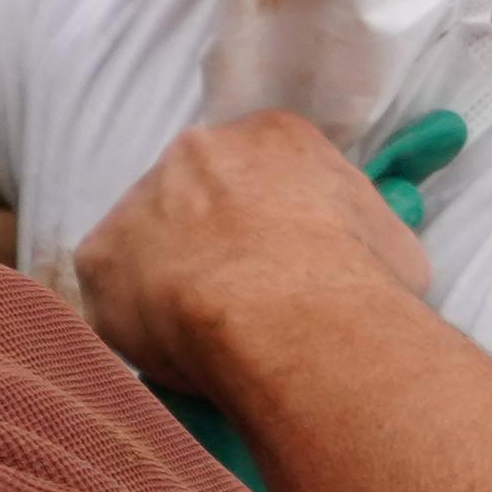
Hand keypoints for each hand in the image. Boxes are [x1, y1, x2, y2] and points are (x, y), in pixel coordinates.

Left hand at [67, 109, 432, 409]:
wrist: (290, 318)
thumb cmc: (354, 282)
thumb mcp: (391, 242)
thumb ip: (360, 236)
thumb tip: (367, 262)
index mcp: (273, 137)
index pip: (264, 170)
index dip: (269, 222)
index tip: (278, 265)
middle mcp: (196, 150)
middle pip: (196, 196)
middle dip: (212, 245)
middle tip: (240, 304)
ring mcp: (140, 199)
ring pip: (148, 242)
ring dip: (168, 282)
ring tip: (206, 338)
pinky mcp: (100, 256)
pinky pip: (114, 295)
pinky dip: (136, 326)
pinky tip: (173, 354)